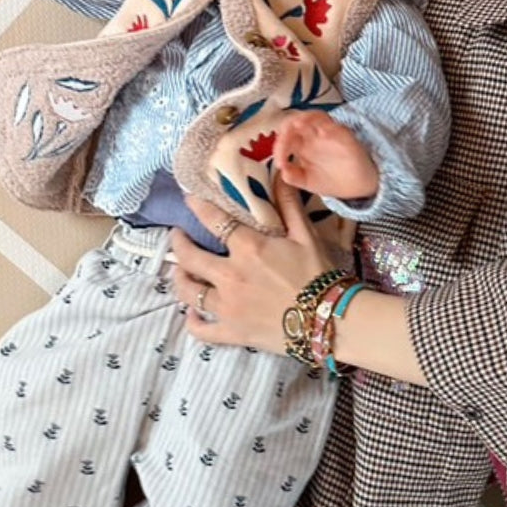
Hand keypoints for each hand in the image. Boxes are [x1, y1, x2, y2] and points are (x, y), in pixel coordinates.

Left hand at [171, 179, 336, 353]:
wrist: (330, 320)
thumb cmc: (318, 274)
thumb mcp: (305, 235)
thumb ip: (288, 204)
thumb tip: (280, 173)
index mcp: (248, 248)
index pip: (214, 220)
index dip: (197, 207)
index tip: (187, 199)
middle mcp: (230, 275)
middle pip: (190, 257)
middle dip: (179, 243)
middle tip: (177, 235)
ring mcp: (228, 307)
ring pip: (188, 291)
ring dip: (180, 278)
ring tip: (179, 270)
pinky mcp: (232, 332)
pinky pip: (202, 329)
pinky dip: (192, 321)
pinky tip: (192, 313)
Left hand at [273, 112, 378, 200]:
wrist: (357, 186)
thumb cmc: (331, 179)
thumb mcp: (308, 181)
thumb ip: (294, 176)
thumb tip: (282, 171)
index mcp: (302, 145)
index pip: (286, 136)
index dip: (279, 146)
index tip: (280, 163)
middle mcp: (314, 136)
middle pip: (297, 120)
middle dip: (288, 126)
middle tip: (284, 139)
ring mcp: (330, 134)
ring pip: (316, 116)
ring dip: (306, 118)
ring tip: (298, 125)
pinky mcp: (345, 137)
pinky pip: (337, 127)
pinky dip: (328, 127)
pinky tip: (322, 132)